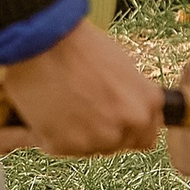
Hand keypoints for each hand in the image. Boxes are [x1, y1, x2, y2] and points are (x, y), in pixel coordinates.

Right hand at [0, 19, 162, 157]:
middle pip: (119, 144)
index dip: (128, 126)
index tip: (114, 118)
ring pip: (90, 148)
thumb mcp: (121, 64)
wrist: (41, 40)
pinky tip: (48, 109)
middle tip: (83, 108)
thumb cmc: (79, 44)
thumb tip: (129, 107)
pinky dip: (54, 135)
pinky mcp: (65, 146)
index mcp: (147, 104)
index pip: (147, 135)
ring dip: (79, 135)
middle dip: (104, 131)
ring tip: (63, 104)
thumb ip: (133, 94)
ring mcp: (97, 139)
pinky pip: (62, 147)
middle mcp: (127, 125)